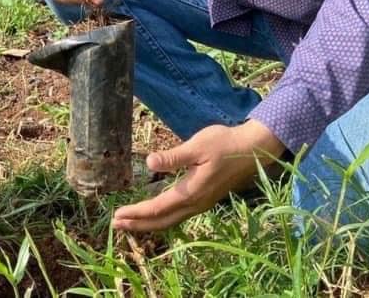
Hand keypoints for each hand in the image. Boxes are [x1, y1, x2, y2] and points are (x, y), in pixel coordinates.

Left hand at [113, 120, 284, 231]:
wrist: (252, 150)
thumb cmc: (223, 143)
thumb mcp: (197, 146)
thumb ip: (173, 157)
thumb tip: (149, 162)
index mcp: (191, 192)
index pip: (157, 208)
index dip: (136, 213)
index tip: (117, 216)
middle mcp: (195, 204)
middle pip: (162, 221)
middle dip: (138, 224)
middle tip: (116, 225)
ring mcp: (201, 204)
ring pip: (171, 221)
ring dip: (149, 223)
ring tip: (131, 223)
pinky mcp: (205, 199)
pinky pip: (179, 215)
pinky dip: (162, 218)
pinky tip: (156, 213)